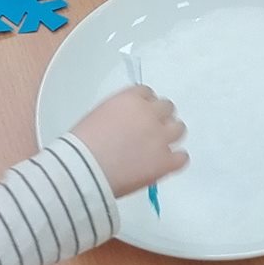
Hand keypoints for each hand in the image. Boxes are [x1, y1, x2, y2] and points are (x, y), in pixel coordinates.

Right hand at [70, 85, 187, 197]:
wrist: (82, 170)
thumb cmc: (81, 147)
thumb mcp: (97, 116)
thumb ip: (119, 114)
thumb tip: (126, 124)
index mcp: (130, 99)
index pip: (147, 93)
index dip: (145, 105)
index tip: (140, 114)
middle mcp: (150, 114)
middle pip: (167, 107)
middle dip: (159, 118)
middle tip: (149, 131)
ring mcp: (160, 138)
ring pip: (179, 128)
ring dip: (170, 135)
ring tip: (158, 147)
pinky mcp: (166, 161)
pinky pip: (182, 157)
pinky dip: (175, 160)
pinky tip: (164, 163)